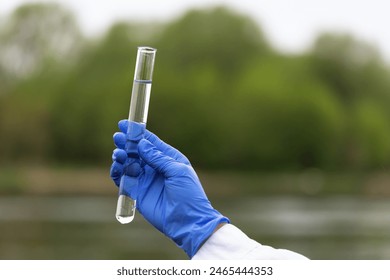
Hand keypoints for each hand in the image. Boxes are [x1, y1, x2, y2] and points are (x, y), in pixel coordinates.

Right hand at [110, 120, 228, 257]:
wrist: (187, 221)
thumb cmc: (188, 194)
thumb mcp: (177, 171)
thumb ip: (158, 158)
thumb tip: (142, 144)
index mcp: (169, 159)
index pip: (151, 142)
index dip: (138, 133)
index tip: (125, 124)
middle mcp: (155, 167)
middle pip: (137, 151)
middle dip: (127, 143)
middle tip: (117, 137)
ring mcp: (145, 179)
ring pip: (128, 163)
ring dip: (121, 156)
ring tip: (119, 153)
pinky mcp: (136, 192)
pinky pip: (123, 178)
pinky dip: (117, 171)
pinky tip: (116, 165)